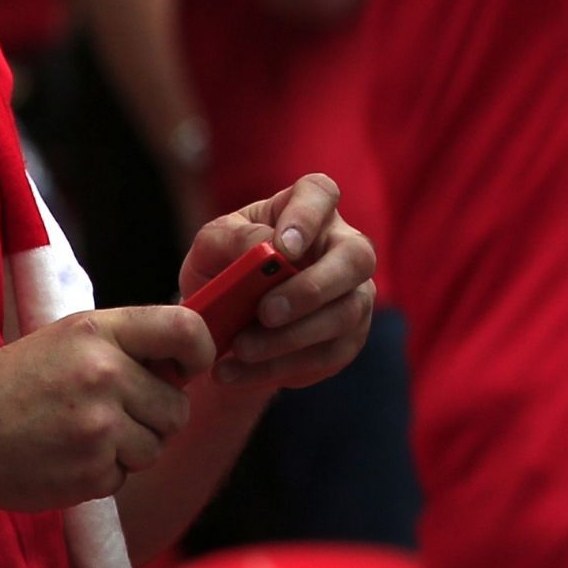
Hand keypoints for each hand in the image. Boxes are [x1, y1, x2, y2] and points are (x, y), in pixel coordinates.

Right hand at [0, 305, 200, 512]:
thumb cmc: (9, 384)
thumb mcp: (66, 338)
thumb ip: (126, 343)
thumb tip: (187, 360)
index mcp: (100, 331)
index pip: (186, 328)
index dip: (201, 350)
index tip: (191, 366)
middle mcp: (104, 373)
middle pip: (177, 405)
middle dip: (155, 416)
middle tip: (113, 414)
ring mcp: (98, 426)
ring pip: (155, 446)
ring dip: (129, 448)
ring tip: (82, 435)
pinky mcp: (88, 471)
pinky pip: (124, 476)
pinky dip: (102, 474)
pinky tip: (65, 458)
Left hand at [176, 172, 380, 391]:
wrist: (225, 325)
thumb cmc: (223, 269)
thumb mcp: (210, 249)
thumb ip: (229, 239)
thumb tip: (262, 247)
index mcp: (308, 208)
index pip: (321, 195)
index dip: (307, 219)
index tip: (282, 249)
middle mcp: (343, 246)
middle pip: (357, 258)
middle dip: (312, 289)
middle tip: (266, 312)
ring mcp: (354, 294)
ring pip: (345, 313)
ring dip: (290, 337)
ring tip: (240, 349)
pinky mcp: (348, 339)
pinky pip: (327, 355)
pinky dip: (277, 367)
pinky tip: (235, 372)